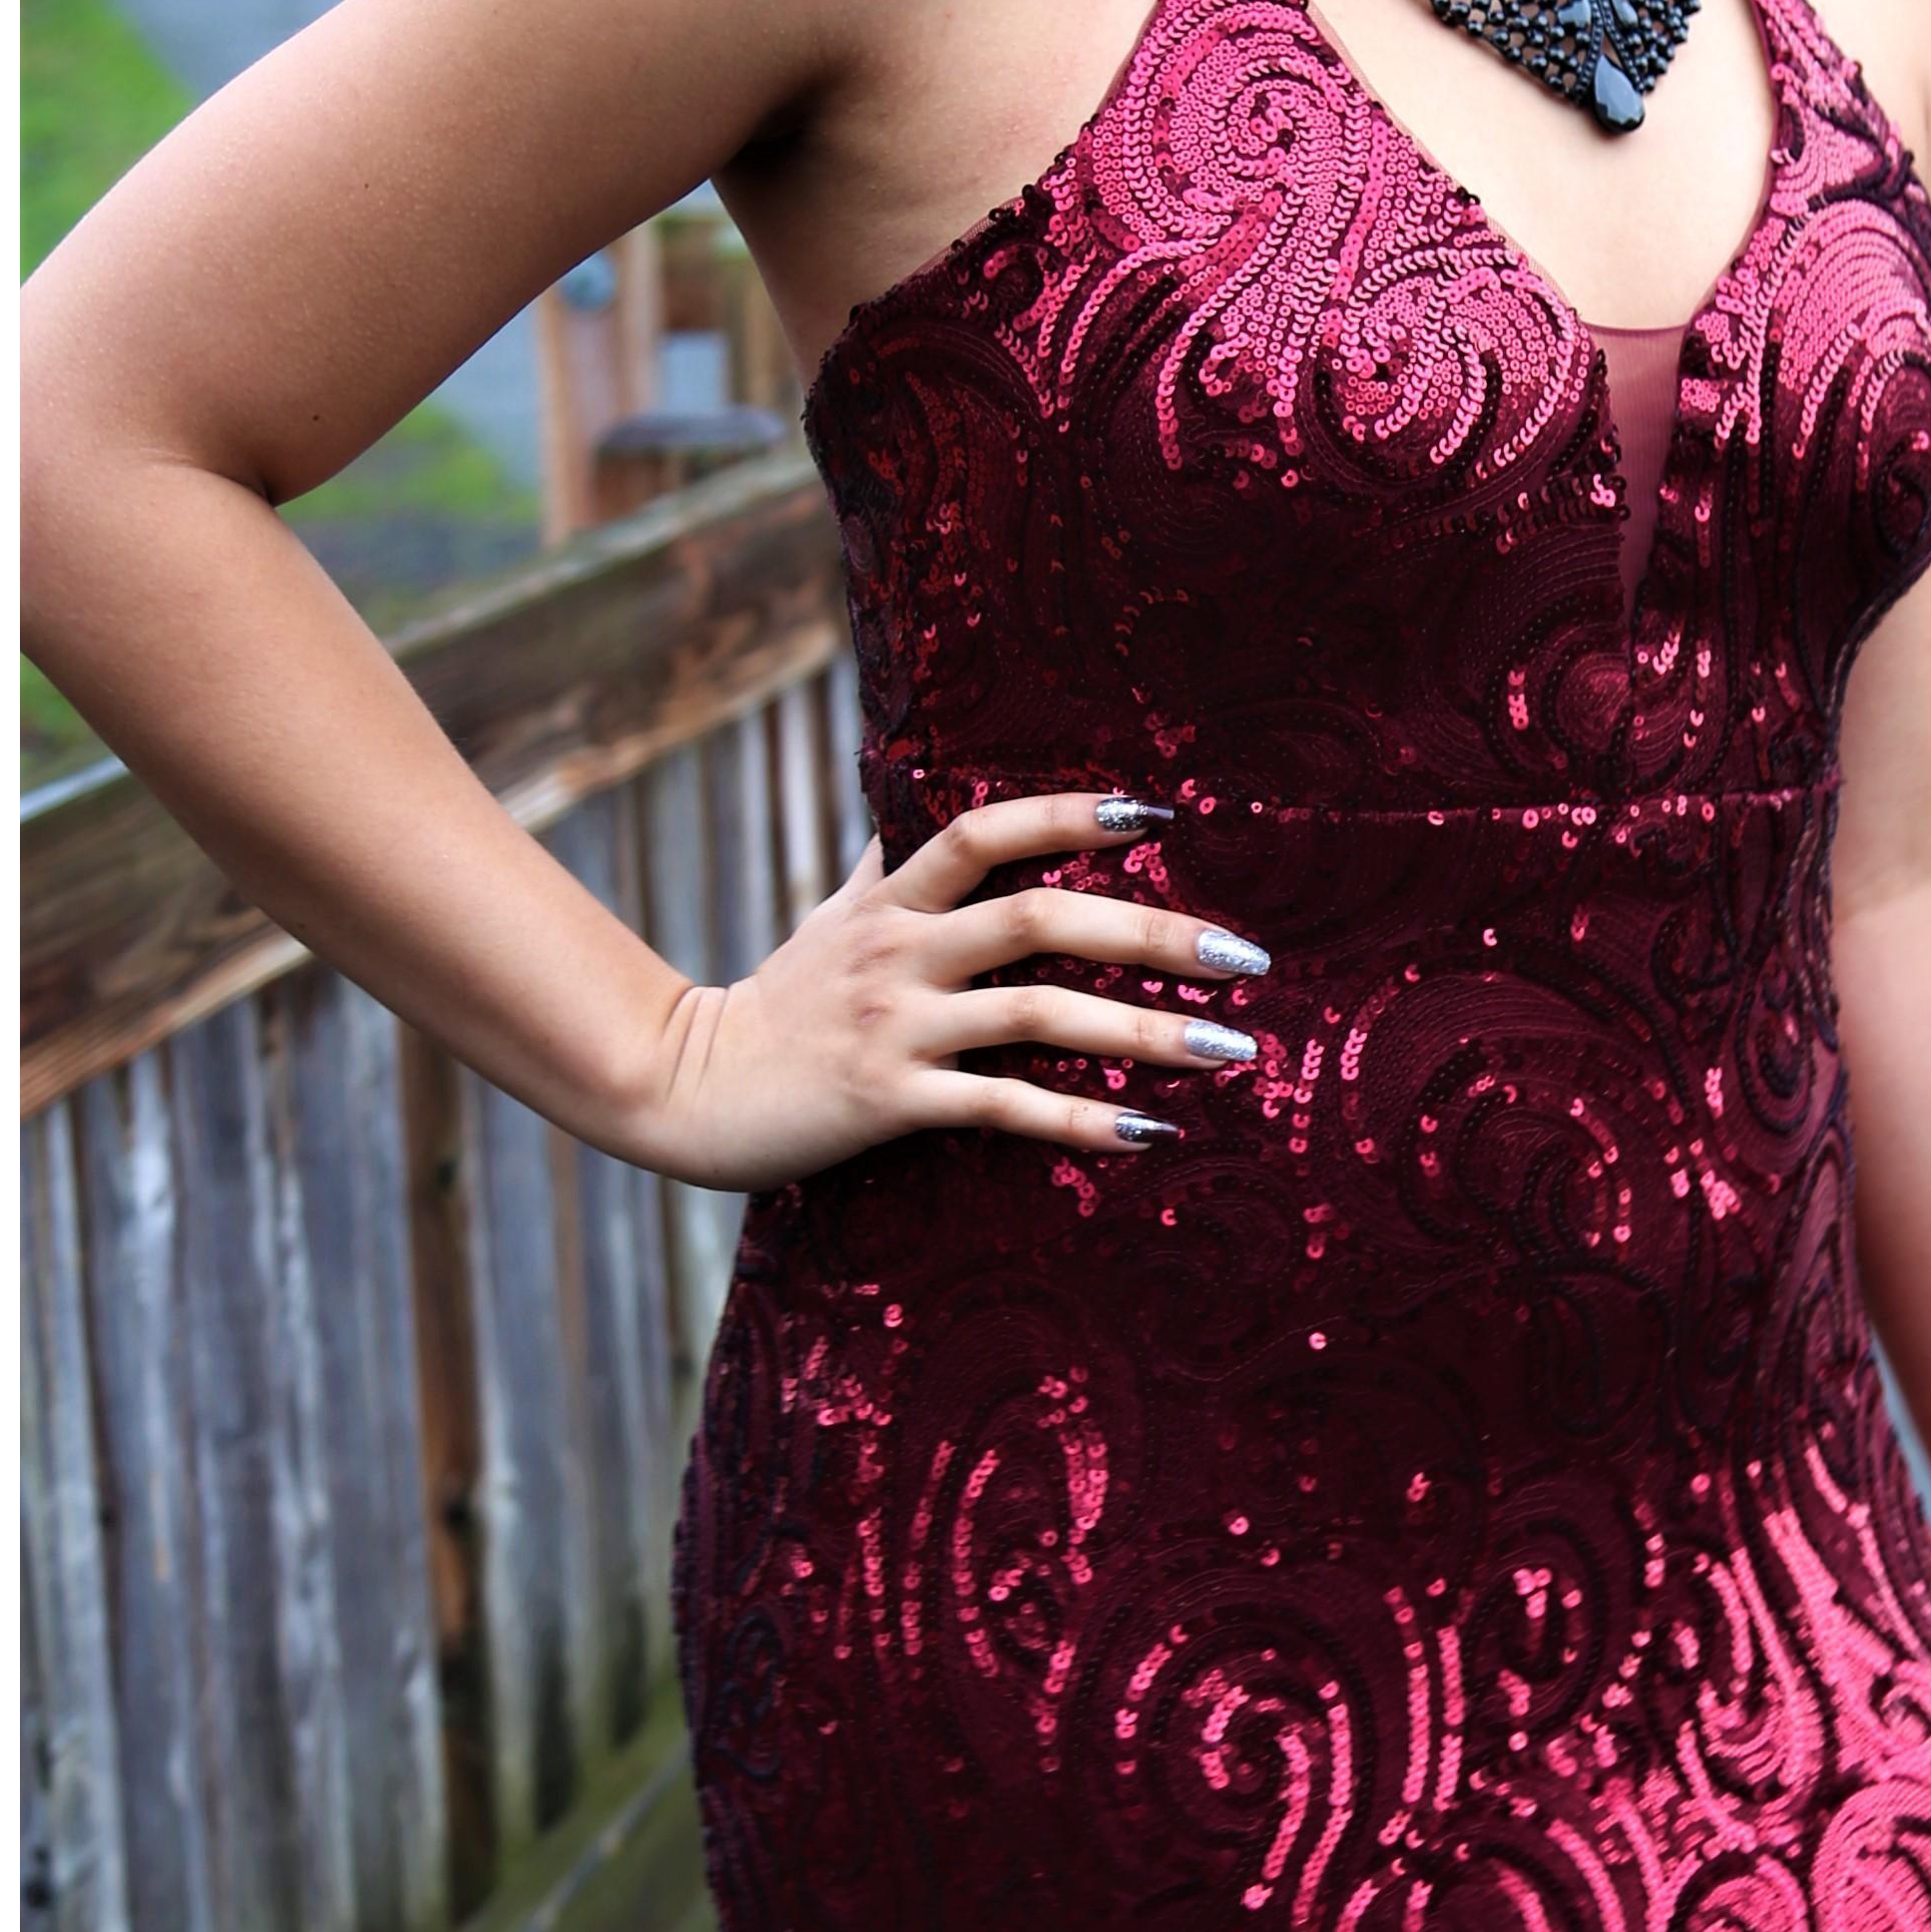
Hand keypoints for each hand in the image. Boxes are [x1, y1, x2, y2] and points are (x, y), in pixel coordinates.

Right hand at [627, 788, 1267, 1190]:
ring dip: (1145, 1033)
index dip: (1068, 815)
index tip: (1158, 817)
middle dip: (1152, 933)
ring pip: (1039, 1016)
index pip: (983, 831)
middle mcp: (899, 951)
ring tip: (1231, 1049)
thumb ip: (894, 866)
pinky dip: (1082, 1119)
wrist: (685, 1087)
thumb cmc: (779, 1000)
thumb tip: (933, 801)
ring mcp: (897, 1026)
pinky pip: (1004, 1108)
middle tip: (1245, 955)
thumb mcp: (833, 918)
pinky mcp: (892, 1100)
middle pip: (1039, 919)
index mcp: (892, 898)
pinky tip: (1151, 1130)